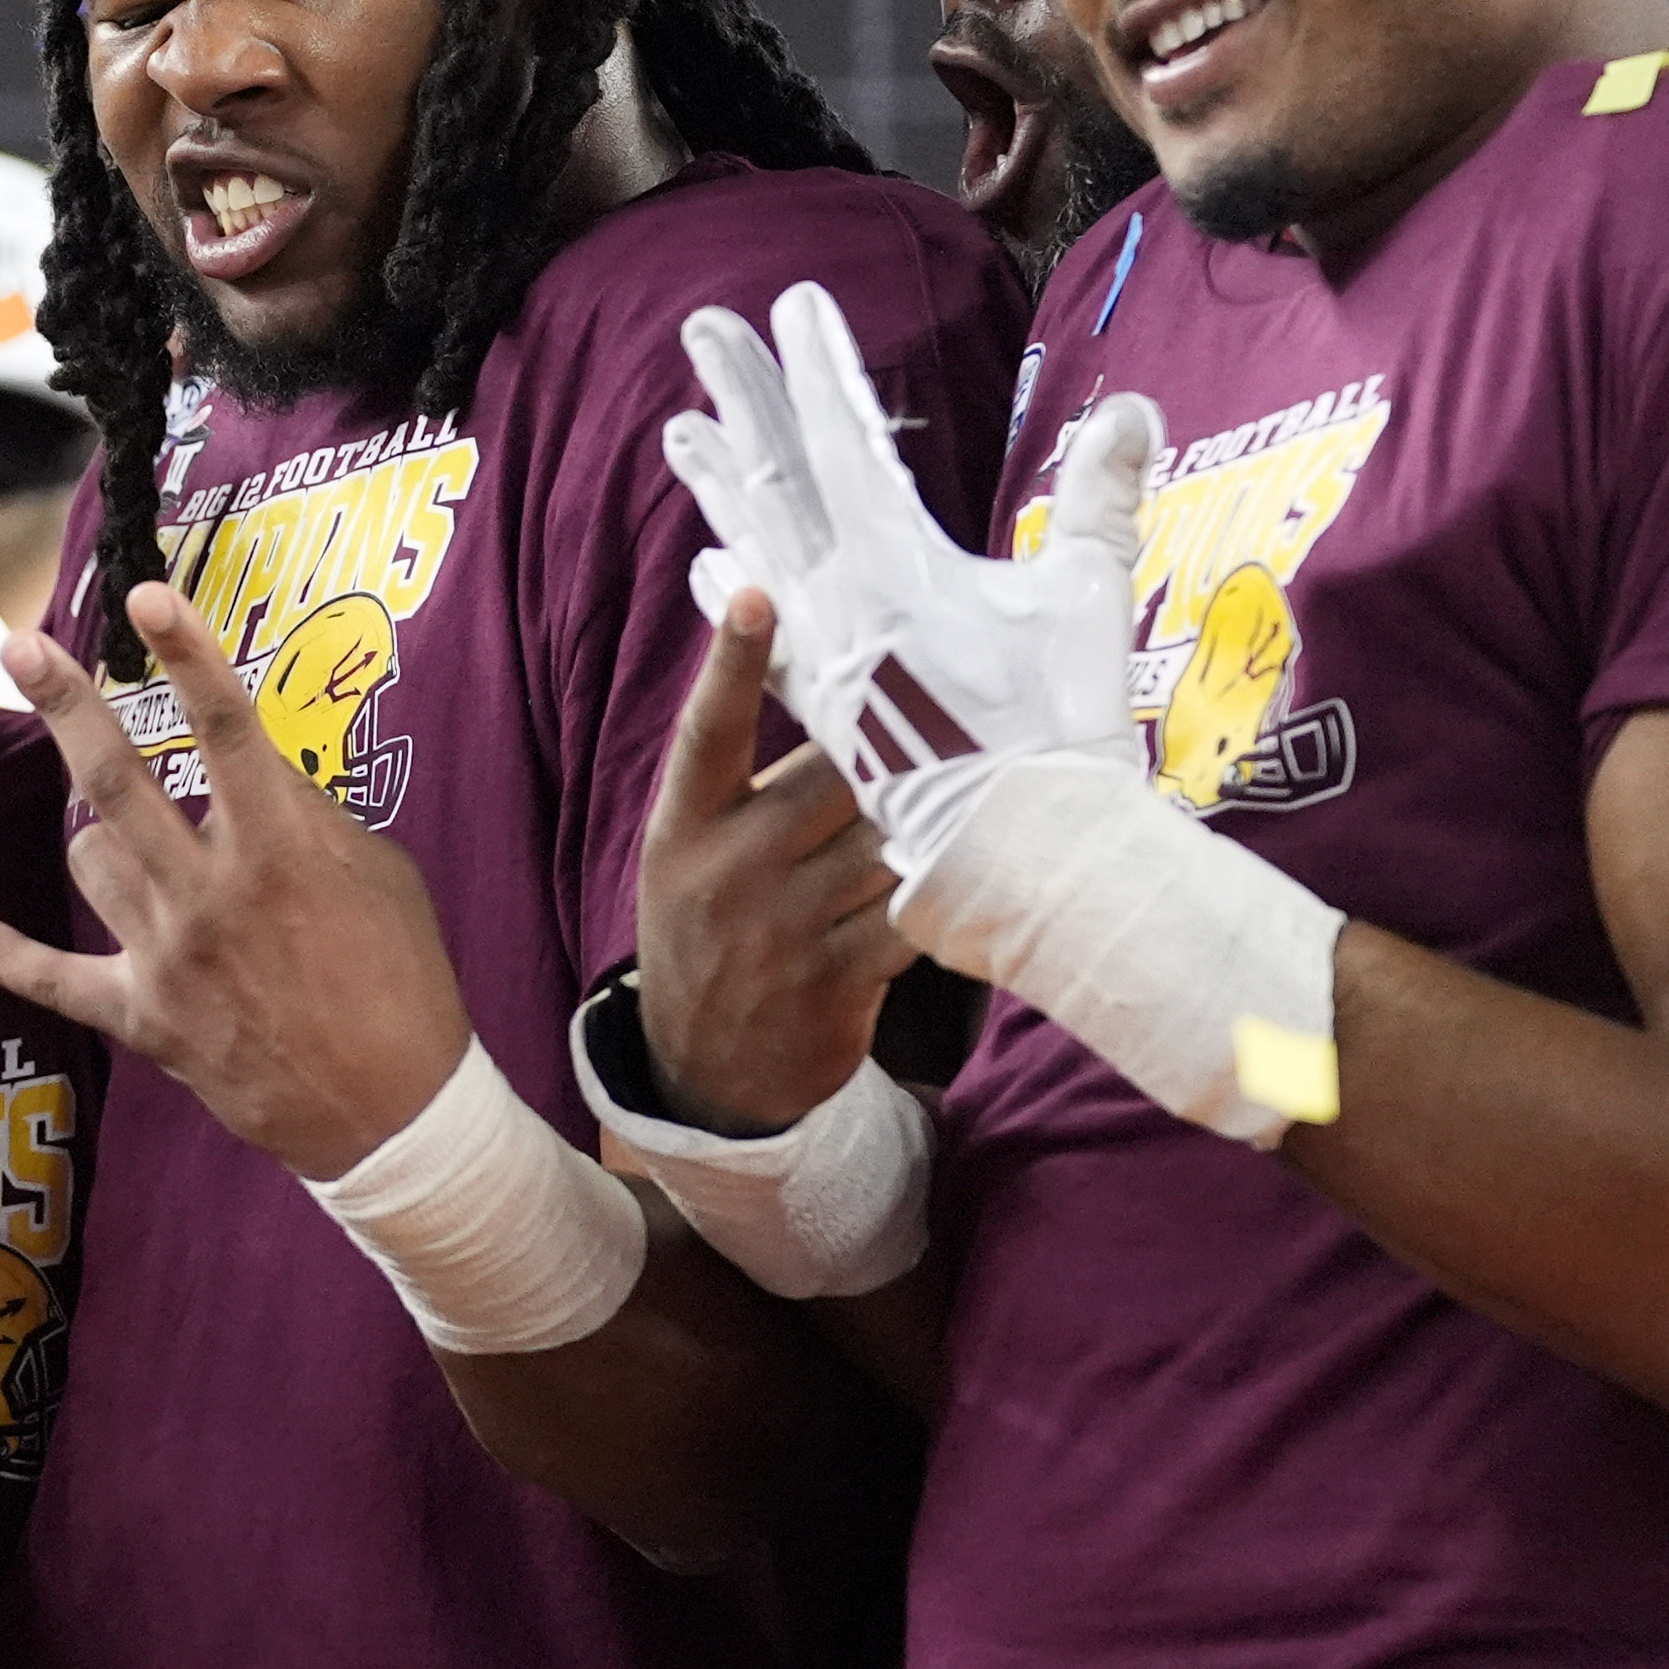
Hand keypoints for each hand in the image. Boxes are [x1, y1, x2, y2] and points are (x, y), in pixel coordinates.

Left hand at [0, 588, 475, 1181]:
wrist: (395, 1114)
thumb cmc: (404, 981)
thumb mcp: (382, 875)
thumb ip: (309, 816)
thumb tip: (253, 772)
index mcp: (281, 848)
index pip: (226, 727)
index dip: (187, 654)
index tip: (147, 596)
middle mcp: (210, 893)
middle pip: (116, 779)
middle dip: (65, 704)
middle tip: (21, 645)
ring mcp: (167, 956)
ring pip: (91, 859)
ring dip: (108, 838)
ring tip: (156, 854)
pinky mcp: (141, 1016)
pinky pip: (52, 980)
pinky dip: (4, 956)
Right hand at [631, 589, 921, 1132]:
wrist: (704, 1071)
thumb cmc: (714, 929)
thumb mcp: (696, 854)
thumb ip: (748, 784)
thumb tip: (834, 690)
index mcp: (685, 825)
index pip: (706, 732)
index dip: (733, 663)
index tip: (760, 596)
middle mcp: (728, 870)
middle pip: (835, 776)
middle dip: (898, 743)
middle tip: (955, 699)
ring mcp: (781, 929)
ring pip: (887, 840)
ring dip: (937, 815)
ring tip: (983, 781)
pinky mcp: (836, 980)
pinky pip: (914, 913)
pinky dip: (948, 889)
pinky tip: (974, 872)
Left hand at [663, 278, 1153, 883]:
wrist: (1025, 855)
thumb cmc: (1064, 727)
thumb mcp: (1091, 599)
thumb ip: (1103, 498)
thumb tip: (1133, 408)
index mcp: (897, 568)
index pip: (847, 441)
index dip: (823, 368)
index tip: (796, 302)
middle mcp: (838, 605)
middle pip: (778, 478)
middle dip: (744, 398)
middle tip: (702, 329)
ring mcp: (820, 659)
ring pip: (757, 547)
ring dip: (721, 485)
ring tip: (679, 429)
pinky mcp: (822, 711)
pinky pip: (758, 636)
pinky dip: (734, 593)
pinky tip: (711, 565)